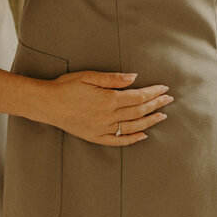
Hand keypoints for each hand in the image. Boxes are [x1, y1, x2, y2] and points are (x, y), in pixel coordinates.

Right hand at [37, 72, 173, 145]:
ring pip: (132, 127)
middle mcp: (107, 116)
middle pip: (138, 112)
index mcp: (107, 99)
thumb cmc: (66, 86)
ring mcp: (102, 129)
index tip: (164, 89)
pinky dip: (132, 139)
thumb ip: (112, 78)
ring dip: (149, 121)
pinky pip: (118, 140)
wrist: (47, 104)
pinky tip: (143, 135)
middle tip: (169, 100)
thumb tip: (134, 77)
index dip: (152, 93)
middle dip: (155, 104)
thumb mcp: (88, 76)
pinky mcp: (95, 137)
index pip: (137, 97)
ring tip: (162, 116)